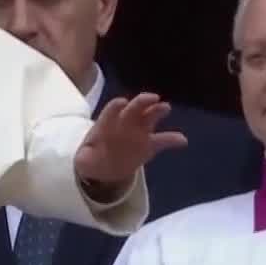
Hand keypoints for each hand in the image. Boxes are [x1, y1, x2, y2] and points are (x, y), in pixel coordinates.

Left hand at [73, 93, 187, 194]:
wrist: (105, 167)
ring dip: (158, 111)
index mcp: (107, 124)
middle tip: (152, 97)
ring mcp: (139, 132)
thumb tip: (83, 162)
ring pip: (150, 117)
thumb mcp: (84, 160)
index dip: (116, 107)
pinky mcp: (150, 145)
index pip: (111, 111)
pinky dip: (173, 139)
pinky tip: (182, 140)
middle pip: (134, 108)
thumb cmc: (93, 156)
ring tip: (165, 107)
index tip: (121, 102)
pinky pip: (163, 140)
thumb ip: (84, 160)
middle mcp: (125, 123)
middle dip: (142, 102)